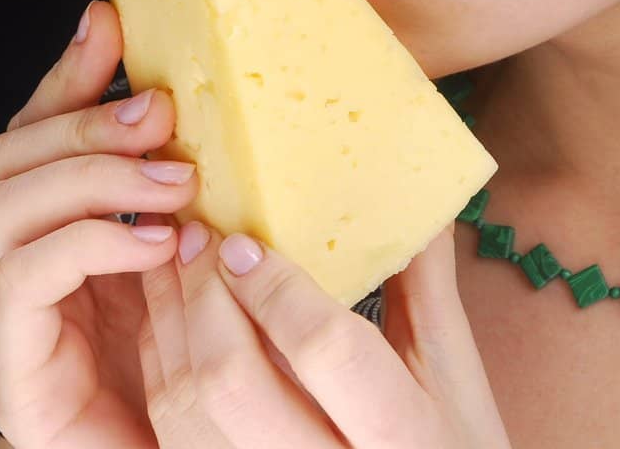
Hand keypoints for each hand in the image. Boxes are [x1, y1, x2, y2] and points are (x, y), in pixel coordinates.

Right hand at [0, 0, 196, 447]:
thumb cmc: (217, 372)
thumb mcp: (212, 260)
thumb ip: (200, 193)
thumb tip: (229, 109)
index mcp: (67, 230)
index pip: (37, 132)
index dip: (67, 74)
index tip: (112, 22)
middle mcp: (26, 265)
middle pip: (4, 157)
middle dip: (80, 120)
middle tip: (162, 113)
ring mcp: (12, 315)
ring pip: (2, 206)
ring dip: (89, 174)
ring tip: (172, 182)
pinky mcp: (16, 365)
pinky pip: (25, 276)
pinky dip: (89, 241)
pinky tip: (155, 242)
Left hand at [138, 210, 512, 447]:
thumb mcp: (455, 378)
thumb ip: (425, 287)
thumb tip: (414, 194)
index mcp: (401, 435)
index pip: (327, 351)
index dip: (276, 289)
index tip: (244, 240)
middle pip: (236, 383)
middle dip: (205, 298)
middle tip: (199, 236)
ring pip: (190, 411)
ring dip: (171, 325)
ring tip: (174, 263)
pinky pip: (174, 433)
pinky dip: (164, 368)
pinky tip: (172, 321)